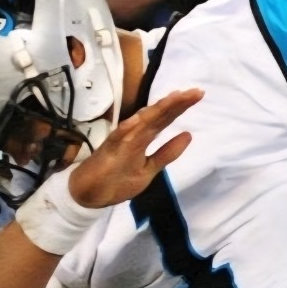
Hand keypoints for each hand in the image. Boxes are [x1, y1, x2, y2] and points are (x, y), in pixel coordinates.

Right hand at [68, 88, 204, 207]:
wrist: (88, 195)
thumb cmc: (117, 180)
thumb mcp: (149, 169)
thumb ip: (167, 153)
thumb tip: (188, 135)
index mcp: (144, 138)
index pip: (165, 119)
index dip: (180, 107)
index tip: (198, 95)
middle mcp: (134, 135)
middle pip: (157, 116)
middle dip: (175, 104)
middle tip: (195, 92)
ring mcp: (120, 142)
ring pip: (141, 123)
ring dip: (156, 110)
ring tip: (174, 98)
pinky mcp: (107, 152)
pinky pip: (117, 139)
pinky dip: (126, 129)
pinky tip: (137, 120)